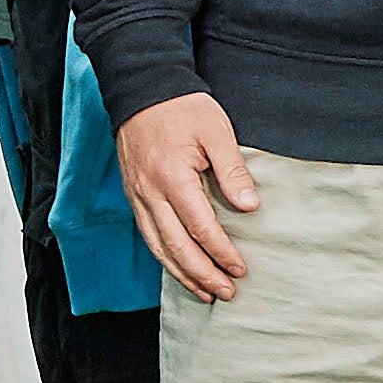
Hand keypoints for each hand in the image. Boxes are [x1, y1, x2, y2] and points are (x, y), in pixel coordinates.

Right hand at [117, 95, 262, 301]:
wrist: (141, 89)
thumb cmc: (182, 107)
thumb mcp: (216, 131)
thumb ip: (232, 170)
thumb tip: (249, 207)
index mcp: (172, 177)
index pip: (200, 227)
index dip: (221, 252)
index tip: (240, 269)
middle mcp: (150, 192)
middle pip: (176, 246)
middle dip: (202, 274)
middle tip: (226, 292)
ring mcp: (138, 196)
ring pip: (158, 247)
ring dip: (182, 274)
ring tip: (204, 293)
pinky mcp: (133, 195)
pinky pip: (148, 235)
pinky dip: (164, 257)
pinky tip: (179, 268)